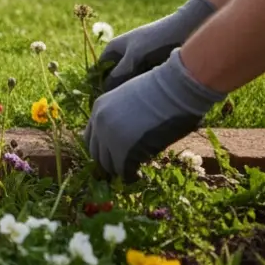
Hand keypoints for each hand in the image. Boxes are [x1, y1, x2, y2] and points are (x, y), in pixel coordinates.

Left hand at [84, 48, 225, 180]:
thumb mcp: (130, 98)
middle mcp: (99, 122)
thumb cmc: (161, 91)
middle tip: (123, 167)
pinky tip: (138, 175)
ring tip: (132, 172)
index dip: (102, 148)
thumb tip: (127, 136)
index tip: (113, 155)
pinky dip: (130, 176)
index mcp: (99, 108)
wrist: (173, 89)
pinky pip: (123, 170)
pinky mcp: (123, 150)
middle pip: (96, 153)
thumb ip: (122, 116)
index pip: (91, 137)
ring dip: (119, 169)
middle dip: (108, 162)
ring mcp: (109, 137)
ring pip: (107, 164)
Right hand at [96, 0, 215, 92]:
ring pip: (127, 81)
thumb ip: (120, 71)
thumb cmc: (155, 38)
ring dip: (127, 90)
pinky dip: (140, 88)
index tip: (100, 97)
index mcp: (114, 49)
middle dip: (113, 89)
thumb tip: (106, 88)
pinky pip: (140, 82)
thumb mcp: (135, 54)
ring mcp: (136, 63)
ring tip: (130, 103)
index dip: (96, 82)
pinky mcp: (150, 69)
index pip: (98, 69)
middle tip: (116, 104)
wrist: (183, 31)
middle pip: (112, 77)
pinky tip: (142, 98)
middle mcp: (123, 56)